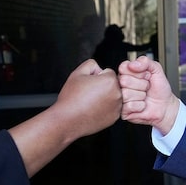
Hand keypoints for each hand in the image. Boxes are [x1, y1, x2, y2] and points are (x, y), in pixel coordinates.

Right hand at [10, 58, 121, 176]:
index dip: (97, 76)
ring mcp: (117, 107)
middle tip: (89, 93)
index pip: (108, 72)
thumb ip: (91, 64)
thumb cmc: (71, 98)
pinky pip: (112, 108)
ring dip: (106, 97)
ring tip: (91, 101)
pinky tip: (94, 109)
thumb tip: (99, 68)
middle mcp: (117, 94)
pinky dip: (106, 108)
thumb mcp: (78, 73)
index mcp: (110, 81)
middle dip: (103, 86)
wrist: (67, 120)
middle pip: (113, 84)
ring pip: (113, 96)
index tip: (89, 84)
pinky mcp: (115, 118)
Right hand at [119, 56, 179, 134]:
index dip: (138, 73)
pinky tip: (142, 105)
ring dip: (141, 95)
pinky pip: (130, 105)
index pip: (123, 67)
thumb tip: (133, 64)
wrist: (165, 106)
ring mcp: (121, 98)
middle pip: (124, 81)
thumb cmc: (160, 89)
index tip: (146, 76)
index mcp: (127, 73)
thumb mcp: (156, 70)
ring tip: (144, 96)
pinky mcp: (123, 111)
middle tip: (146, 87)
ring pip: (126, 94)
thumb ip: (145, 61)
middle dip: (141, 84)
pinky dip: (140, 105)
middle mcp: (122, 85)